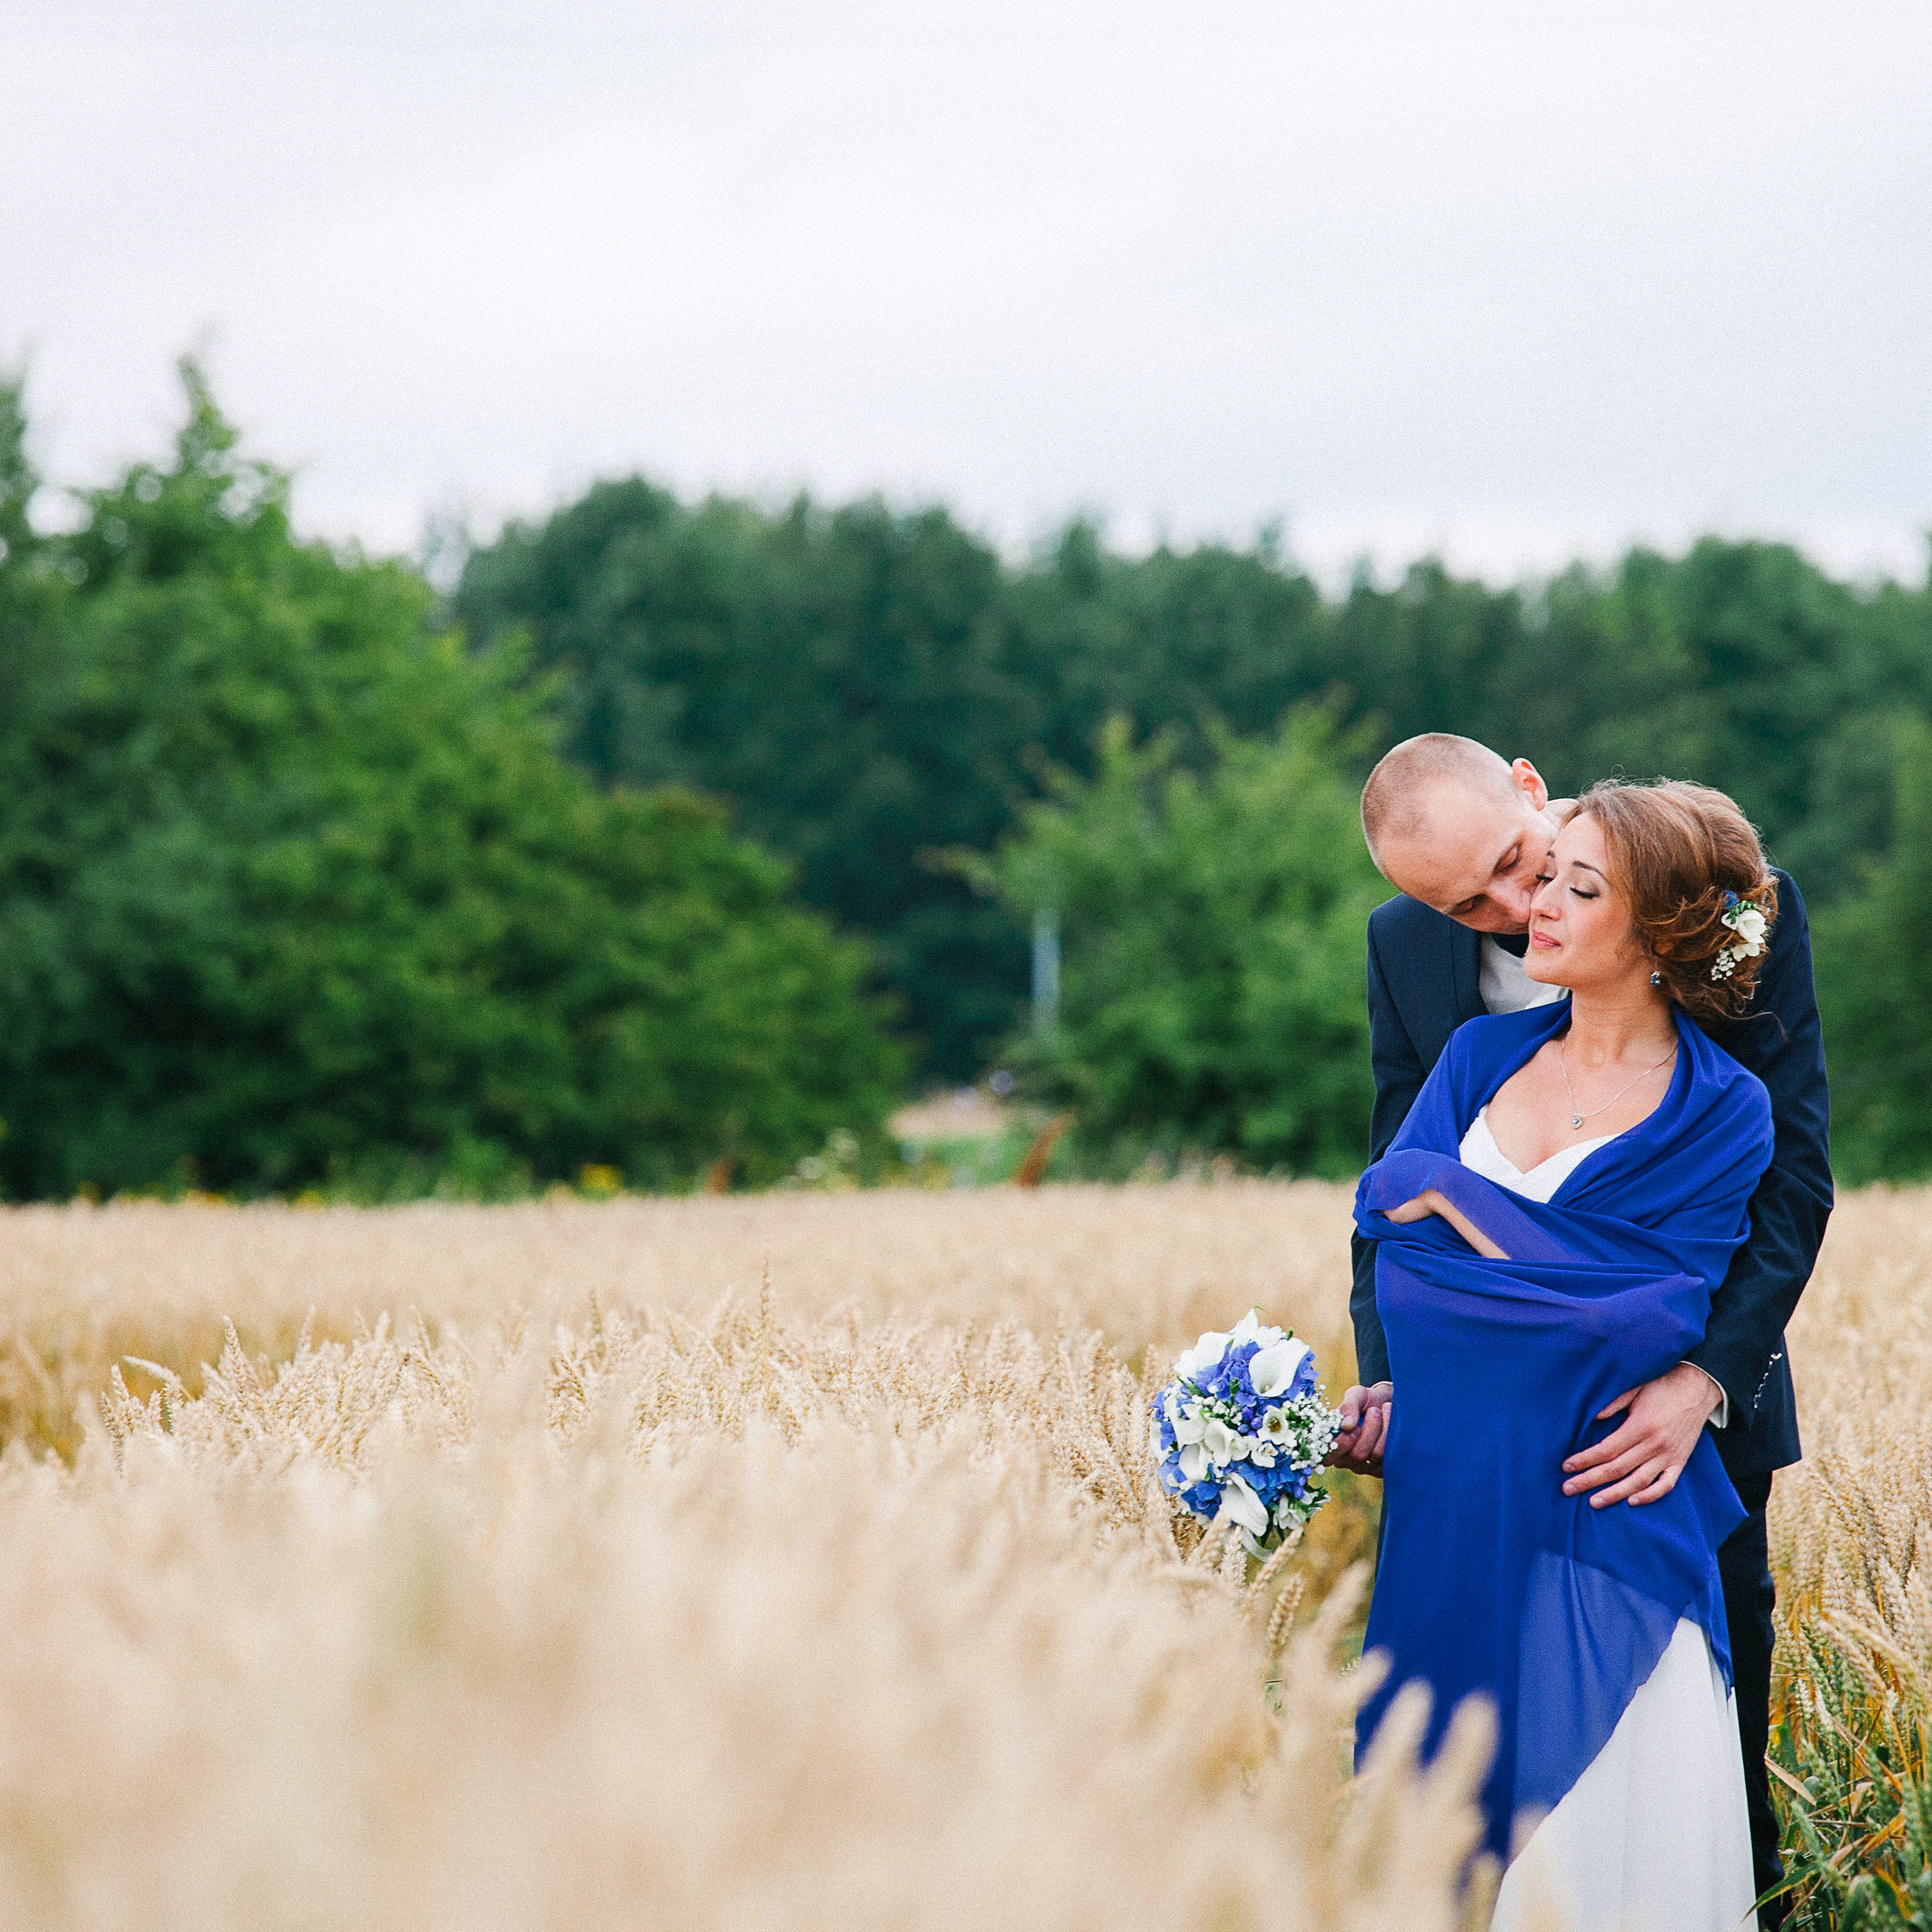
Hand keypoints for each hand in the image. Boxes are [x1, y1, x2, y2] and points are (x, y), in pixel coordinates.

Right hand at [1328, 1382, 1392, 1474]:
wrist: (1388, 1403)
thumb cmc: (1367, 1400)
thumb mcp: (1355, 1395)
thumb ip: (1348, 1407)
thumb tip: (1346, 1426)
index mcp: (1332, 1444)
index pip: (1328, 1456)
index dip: (1342, 1442)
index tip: (1353, 1425)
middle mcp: (1346, 1460)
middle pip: (1357, 1454)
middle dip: (1370, 1429)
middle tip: (1374, 1411)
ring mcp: (1365, 1467)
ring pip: (1376, 1455)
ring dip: (1384, 1429)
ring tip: (1384, 1413)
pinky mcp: (1383, 1469)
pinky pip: (1390, 1458)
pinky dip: (1394, 1438)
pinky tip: (1392, 1426)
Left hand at [1561, 1362, 1722, 1507]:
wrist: (1697, 1389)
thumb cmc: (1661, 1387)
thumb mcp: (1635, 1388)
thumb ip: (1613, 1402)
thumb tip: (1593, 1417)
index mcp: (1641, 1426)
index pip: (1607, 1449)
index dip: (1585, 1460)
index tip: (1566, 1467)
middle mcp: (1655, 1444)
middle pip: (1617, 1468)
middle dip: (1590, 1480)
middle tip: (1568, 1489)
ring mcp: (1669, 1456)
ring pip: (1638, 1482)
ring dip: (1615, 1494)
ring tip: (1594, 1502)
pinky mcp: (1680, 1462)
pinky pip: (1666, 1485)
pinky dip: (1650, 1496)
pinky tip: (1632, 1501)